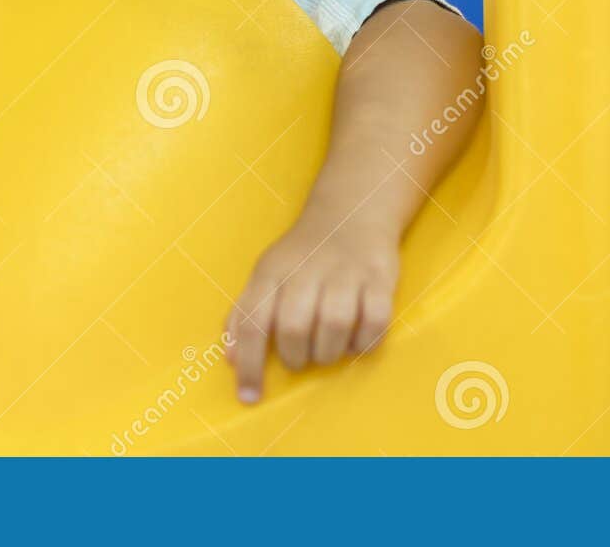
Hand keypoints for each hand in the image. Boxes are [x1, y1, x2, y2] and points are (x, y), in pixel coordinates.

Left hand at [223, 209, 399, 403]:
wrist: (350, 211)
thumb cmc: (302, 255)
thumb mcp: (266, 274)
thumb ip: (244, 314)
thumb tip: (230, 359)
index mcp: (272, 271)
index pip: (253, 322)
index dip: (249, 365)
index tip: (249, 398)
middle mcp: (306, 270)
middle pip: (295, 326)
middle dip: (296, 357)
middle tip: (300, 360)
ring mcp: (346, 272)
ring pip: (336, 324)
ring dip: (329, 352)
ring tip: (327, 351)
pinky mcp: (379, 277)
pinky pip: (376, 320)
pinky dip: (365, 341)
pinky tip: (357, 341)